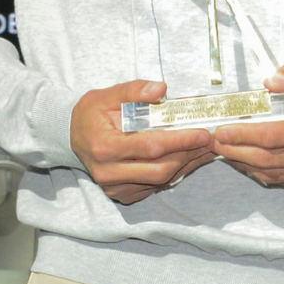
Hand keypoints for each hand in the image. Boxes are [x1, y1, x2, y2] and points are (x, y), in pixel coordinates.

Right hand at [69, 80, 216, 203]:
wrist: (72, 136)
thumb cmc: (92, 114)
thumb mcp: (107, 95)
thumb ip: (134, 90)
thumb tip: (161, 89)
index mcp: (105, 147)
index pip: (151, 147)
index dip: (180, 141)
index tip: (204, 133)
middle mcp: (109, 173)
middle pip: (160, 169)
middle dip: (190, 155)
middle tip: (212, 141)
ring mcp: (115, 187)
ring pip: (161, 180)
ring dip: (187, 165)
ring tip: (207, 148)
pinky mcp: (123, 194)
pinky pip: (156, 186)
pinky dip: (176, 172)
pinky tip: (189, 158)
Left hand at [213, 62, 283, 190]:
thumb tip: (271, 82)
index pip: (273, 136)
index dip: (244, 135)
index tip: (222, 130)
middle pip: (268, 158)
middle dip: (236, 150)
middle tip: (216, 141)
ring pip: (271, 172)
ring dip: (244, 162)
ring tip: (225, 150)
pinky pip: (280, 179)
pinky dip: (259, 171)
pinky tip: (245, 159)